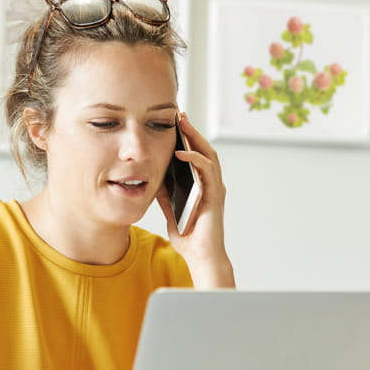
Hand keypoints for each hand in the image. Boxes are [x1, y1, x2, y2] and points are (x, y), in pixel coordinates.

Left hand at [156, 112, 234, 287]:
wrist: (201, 256)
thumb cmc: (188, 236)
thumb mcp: (170, 209)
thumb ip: (166, 193)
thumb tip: (154, 178)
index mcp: (202, 185)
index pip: (196, 155)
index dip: (187, 138)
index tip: (174, 123)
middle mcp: (212, 183)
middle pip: (204, 149)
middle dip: (191, 130)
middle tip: (179, 114)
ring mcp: (215, 188)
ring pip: (208, 154)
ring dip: (195, 137)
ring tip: (182, 123)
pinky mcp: (215, 195)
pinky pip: (206, 170)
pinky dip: (194, 158)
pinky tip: (181, 151)